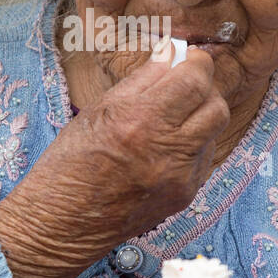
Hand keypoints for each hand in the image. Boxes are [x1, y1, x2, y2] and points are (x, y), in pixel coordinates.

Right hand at [0, 41, 228, 277]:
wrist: (62, 224)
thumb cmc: (69, 163)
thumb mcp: (97, 111)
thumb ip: (141, 80)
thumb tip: (171, 53)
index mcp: (139, 120)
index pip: (194, 80)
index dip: (197, 62)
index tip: (188, 57)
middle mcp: (166, 150)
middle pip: (215, 104)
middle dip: (204, 87)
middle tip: (184, 83)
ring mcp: (180, 177)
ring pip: (214, 131)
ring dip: (201, 115)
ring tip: (174, 115)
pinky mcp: (184, 196)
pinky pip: (204, 158)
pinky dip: (193, 144)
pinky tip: (167, 146)